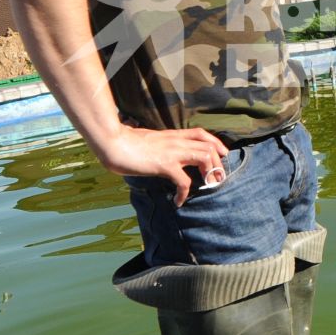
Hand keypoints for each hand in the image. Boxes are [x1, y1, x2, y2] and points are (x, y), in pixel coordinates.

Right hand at [94, 126, 228, 204]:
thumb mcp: (146, 139)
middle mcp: (176, 142)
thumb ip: (157, 144)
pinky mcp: (165, 165)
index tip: (222, 154)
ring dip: (209, 174)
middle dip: (217, 163)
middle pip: (209, 146)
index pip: (201, 133)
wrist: (113, 143)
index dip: (215, 142)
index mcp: (172, 135)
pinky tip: (178, 201)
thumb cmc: (124, 142)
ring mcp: (172, 153)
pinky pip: (184, 181)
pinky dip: (184, 193)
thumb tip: (157, 151)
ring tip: (206, 187)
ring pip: (204, 158)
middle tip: (216, 178)